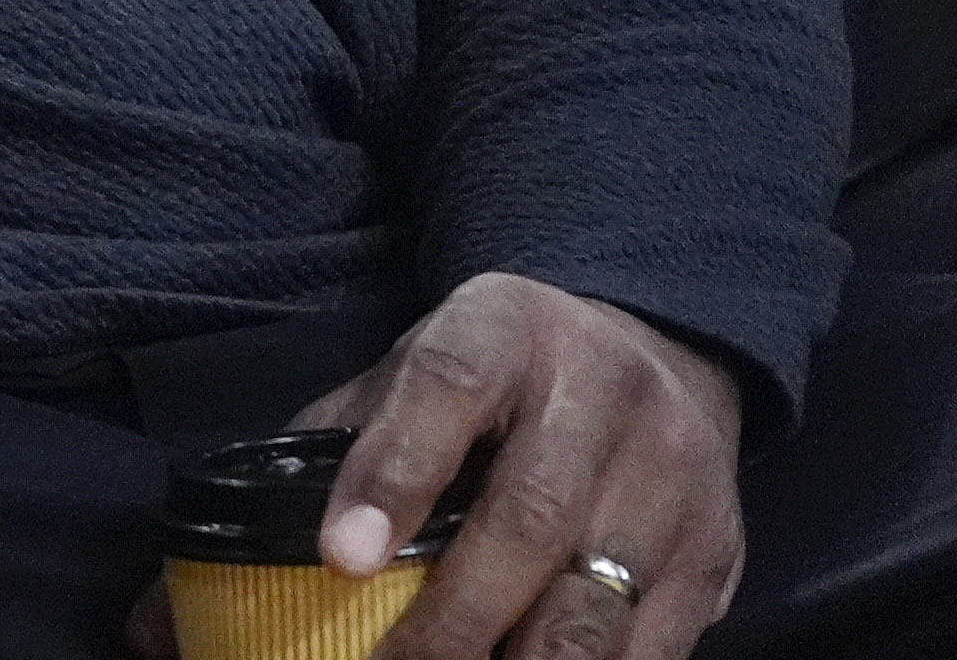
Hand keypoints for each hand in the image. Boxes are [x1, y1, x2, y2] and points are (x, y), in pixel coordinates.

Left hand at [312, 272, 743, 658]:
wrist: (653, 355)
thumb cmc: (499, 382)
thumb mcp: (414, 369)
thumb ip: (337, 443)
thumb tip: (239, 548)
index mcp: (504, 329)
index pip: (444, 389)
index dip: (391, 475)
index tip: (342, 558)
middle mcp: (603, 396)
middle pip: (531, 518)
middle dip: (456, 618)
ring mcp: (674, 479)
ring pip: (599, 601)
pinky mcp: (718, 555)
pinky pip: (653, 646)